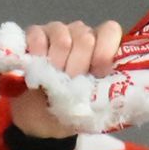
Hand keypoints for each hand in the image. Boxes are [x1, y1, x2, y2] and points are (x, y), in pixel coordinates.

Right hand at [10, 20, 122, 138]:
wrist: (42, 118)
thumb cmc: (73, 110)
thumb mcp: (94, 107)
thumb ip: (106, 94)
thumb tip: (113, 92)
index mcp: (101, 48)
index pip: (110, 30)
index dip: (104, 52)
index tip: (97, 75)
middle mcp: (81, 34)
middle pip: (85, 38)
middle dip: (78, 67)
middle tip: (70, 84)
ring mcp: (57, 31)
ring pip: (62, 39)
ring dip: (57, 65)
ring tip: (52, 80)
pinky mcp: (34, 34)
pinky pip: (38, 37)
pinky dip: (38, 56)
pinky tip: (37, 69)